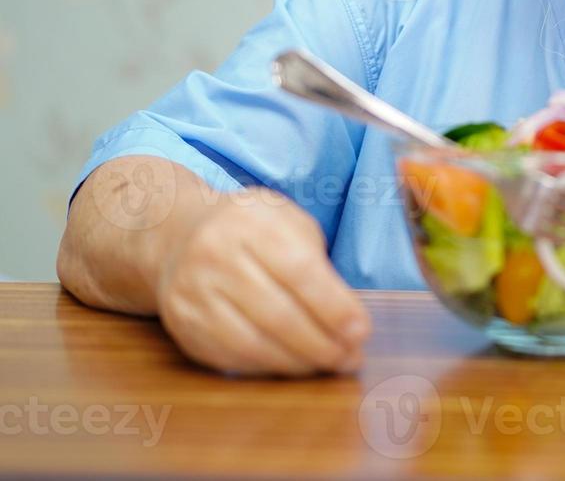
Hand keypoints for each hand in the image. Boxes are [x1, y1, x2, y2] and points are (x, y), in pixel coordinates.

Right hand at [153, 189, 371, 376]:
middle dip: (322, 344)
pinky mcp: (183, 325)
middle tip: (351, 358)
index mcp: (251, 223)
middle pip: (277, 314)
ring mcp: (193, 293)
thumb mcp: (289, 224)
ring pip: (253, 343)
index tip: (361, 331)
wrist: (178, 237)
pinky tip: (295, 366)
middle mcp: (215, 256)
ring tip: (330, 365)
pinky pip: (232, 357)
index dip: (334, 307)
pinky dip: (270, 368)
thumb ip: (318, 264)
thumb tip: (347, 320)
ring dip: (299, 362)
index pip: (300, 272)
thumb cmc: (253, 232)